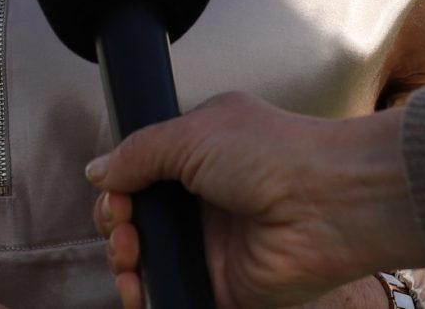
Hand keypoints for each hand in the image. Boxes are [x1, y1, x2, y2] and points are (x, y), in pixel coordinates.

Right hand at [88, 93, 424, 308]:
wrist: (326, 203)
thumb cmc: (273, 154)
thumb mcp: (194, 133)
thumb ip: (139, 153)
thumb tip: (97, 170)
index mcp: (199, 156)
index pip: (139, 176)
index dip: (117, 188)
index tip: (114, 194)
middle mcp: (203, 203)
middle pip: (136, 222)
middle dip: (114, 225)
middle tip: (124, 224)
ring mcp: (210, 248)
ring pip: (147, 264)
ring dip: (124, 263)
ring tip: (131, 254)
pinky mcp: (219, 288)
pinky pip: (171, 296)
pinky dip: (146, 298)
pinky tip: (138, 289)